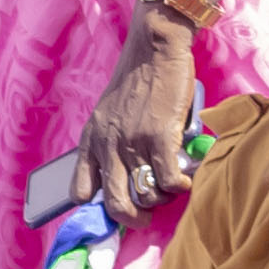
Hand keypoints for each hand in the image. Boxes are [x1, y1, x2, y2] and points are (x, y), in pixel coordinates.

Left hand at [77, 18, 201, 223]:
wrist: (154, 48)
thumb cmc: (137, 80)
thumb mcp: (109, 113)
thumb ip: (110, 143)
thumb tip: (127, 177)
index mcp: (91, 140)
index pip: (80, 191)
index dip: (99, 206)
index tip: (119, 204)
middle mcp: (108, 146)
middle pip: (116, 205)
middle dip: (135, 219)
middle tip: (148, 215)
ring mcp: (133, 143)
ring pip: (148, 196)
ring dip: (163, 197)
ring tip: (171, 184)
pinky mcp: (160, 137)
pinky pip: (170, 181)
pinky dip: (181, 186)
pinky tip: (187, 178)